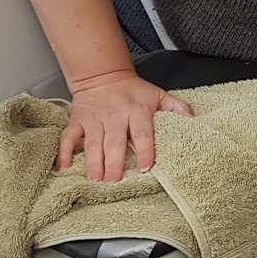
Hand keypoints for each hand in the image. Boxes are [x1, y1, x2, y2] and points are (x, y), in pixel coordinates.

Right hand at [58, 71, 192, 181]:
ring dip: (93, 162)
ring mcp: (94, 119)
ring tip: (95, 180)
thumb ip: (177, 108)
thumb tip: (194, 121)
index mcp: (137, 111)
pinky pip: (68, 137)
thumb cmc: (133, 91)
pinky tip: (62, 167)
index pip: (143, 133)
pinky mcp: (78, 121)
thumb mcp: (159, 95)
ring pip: (93, 143)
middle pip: (115, 142)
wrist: (103, 76)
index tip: (145, 167)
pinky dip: (64, 152)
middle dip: (113, 162)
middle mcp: (115, 116)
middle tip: (113, 181)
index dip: (145, 150)